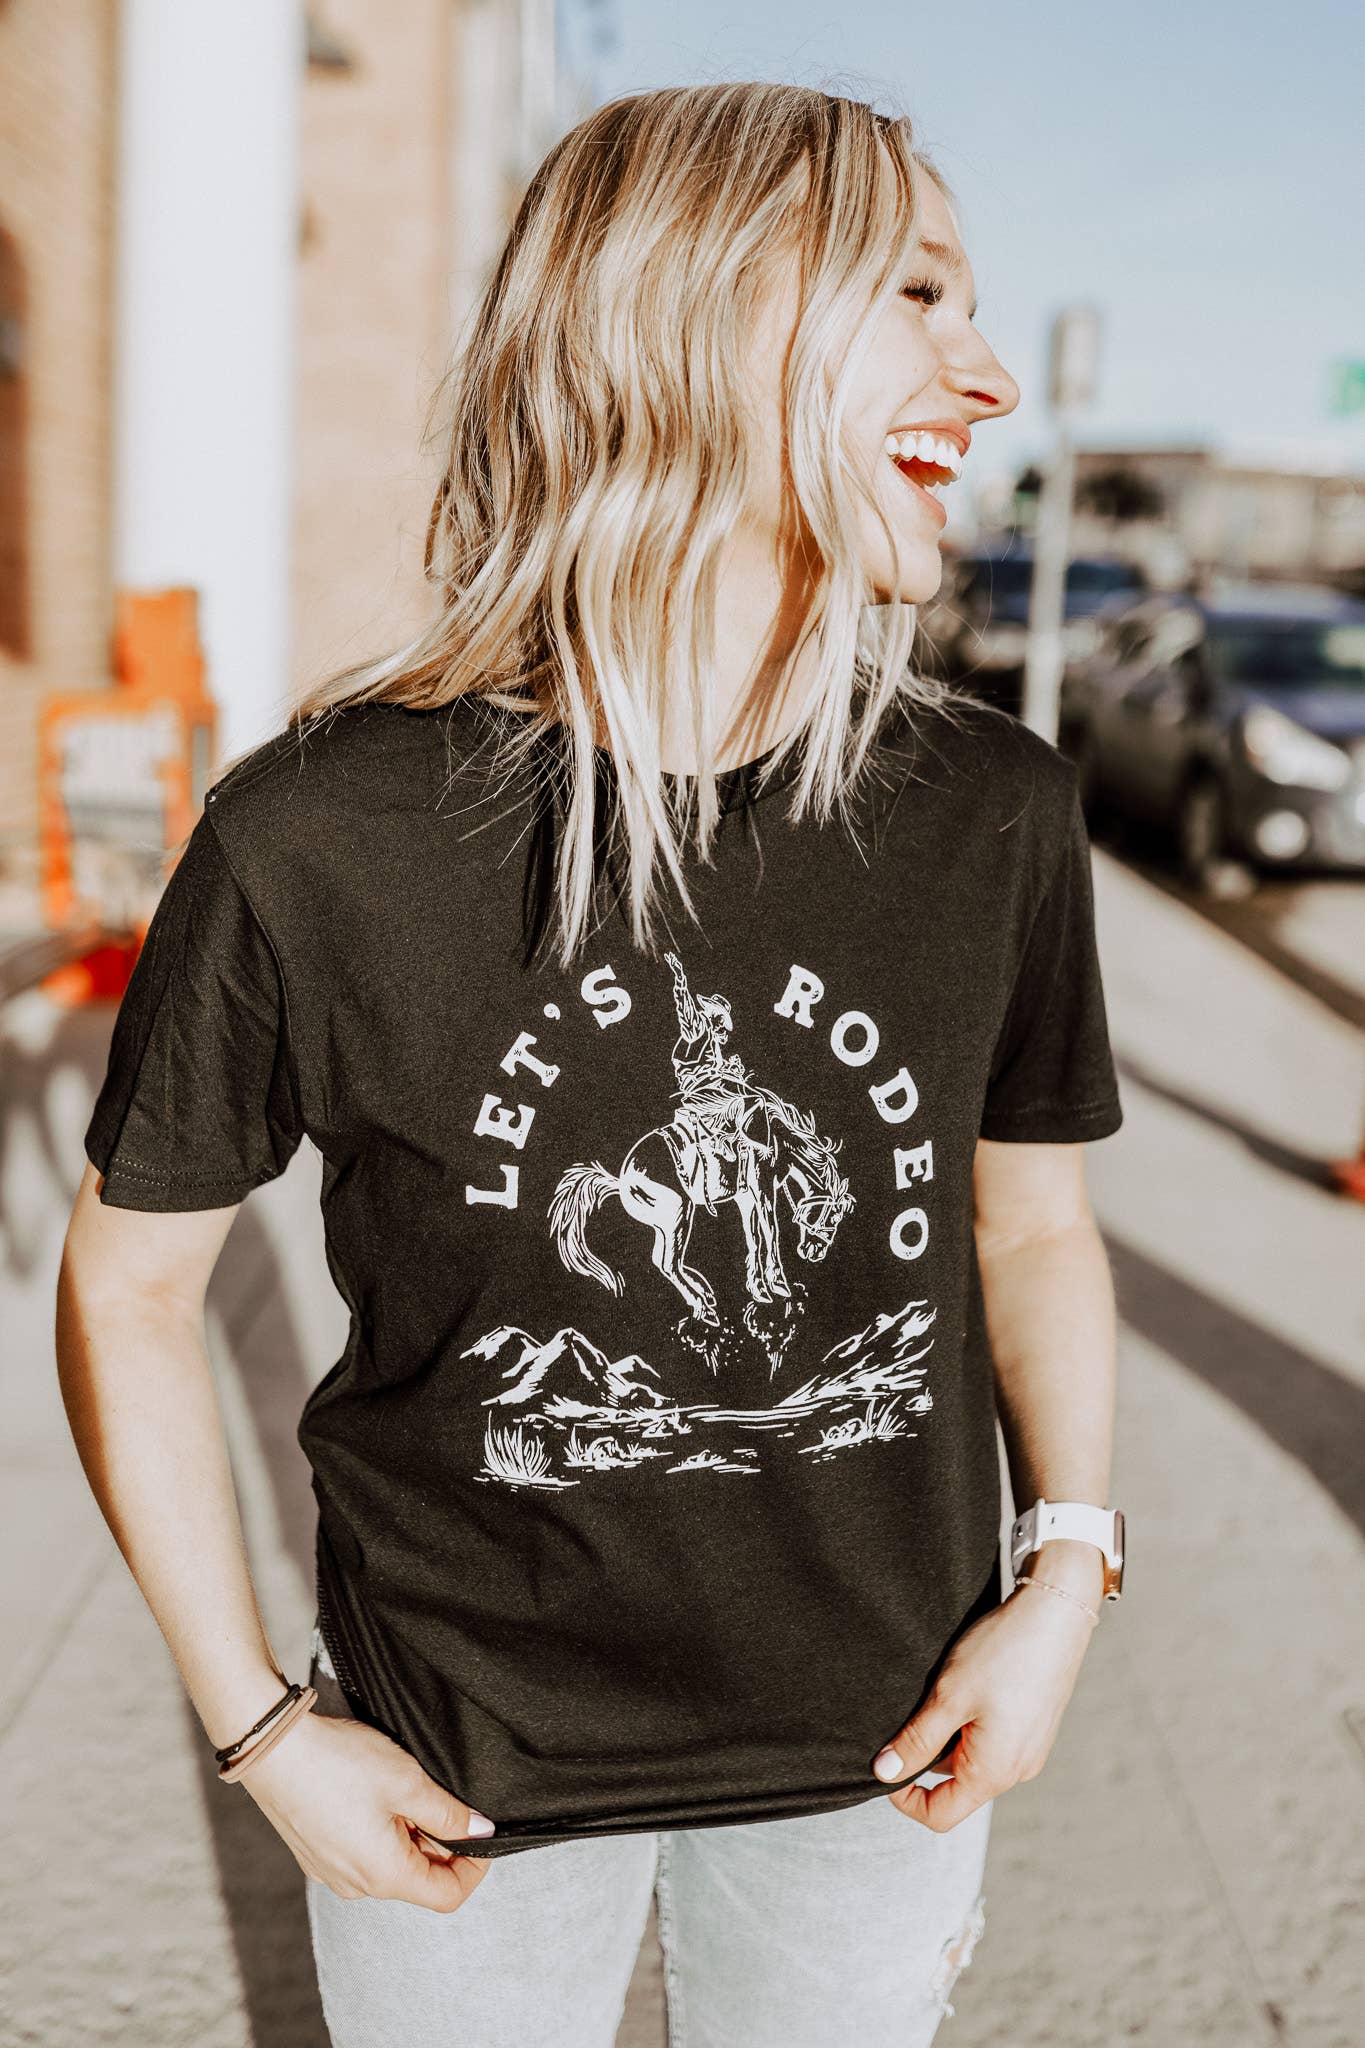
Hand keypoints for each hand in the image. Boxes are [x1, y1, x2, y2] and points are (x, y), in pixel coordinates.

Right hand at [236, 1709, 496, 1912]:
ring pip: (389, 1863)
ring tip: (403, 1788)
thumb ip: (449, 1813)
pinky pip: (362, 1853)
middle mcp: (356, 1886)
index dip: (474, 1867)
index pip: (447, 1896)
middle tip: (439, 1795)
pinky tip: (372, 1792)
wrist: (274, 1749)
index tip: (480, 1830)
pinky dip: (380, 1830)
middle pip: (418, 1878)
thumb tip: (481, 1830)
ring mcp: (331, 1872)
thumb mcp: (408, 1782)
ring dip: (409, 1833)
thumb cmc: (340, 1764)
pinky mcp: (315, 1854)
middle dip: (440, 1842)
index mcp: (384, 1877)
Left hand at [871, 1573, 1098, 1832]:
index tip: (886, 1762)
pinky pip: (992, 1740)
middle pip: (956, 1785)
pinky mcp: (1034, 1726)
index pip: (941, 1814)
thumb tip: (885, 1773)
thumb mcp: (948, 1697)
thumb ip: (916, 1740)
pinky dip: (971, 1722)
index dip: (905, 1798)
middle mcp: (1016, 1769)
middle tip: (914, 1710)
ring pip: (972, 1758)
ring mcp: (1029, 1748)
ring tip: (945, 1690)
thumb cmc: (1003, 1653)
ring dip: (949, 1735)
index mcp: (994, 1772)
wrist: (1055, 1613)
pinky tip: (969, 1684)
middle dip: (926, 1756)